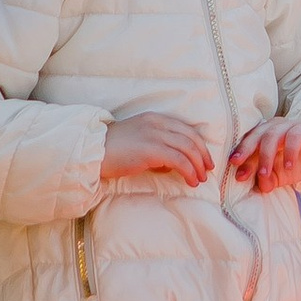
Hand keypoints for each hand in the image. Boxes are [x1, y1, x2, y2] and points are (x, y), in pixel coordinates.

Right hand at [100, 110, 215, 187]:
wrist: (93, 152)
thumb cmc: (114, 151)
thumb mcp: (139, 140)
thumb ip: (157, 146)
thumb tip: (172, 164)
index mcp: (155, 118)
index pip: (186, 129)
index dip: (200, 145)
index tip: (205, 159)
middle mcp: (158, 123)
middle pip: (191, 138)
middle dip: (203, 156)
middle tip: (207, 170)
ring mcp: (155, 135)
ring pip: (188, 149)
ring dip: (197, 166)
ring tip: (199, 180)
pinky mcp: (151, 150)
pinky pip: (179, 160)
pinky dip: (189, 171)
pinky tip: (190, 181)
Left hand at [228, 116, 300, 191]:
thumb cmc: (299, 163)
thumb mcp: (281, 176)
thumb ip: (269, 180)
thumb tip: (260, 187)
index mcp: (265, 134)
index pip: (249, 143)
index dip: (241, 157)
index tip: (237, 175)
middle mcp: (275, 127)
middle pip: (256, 134)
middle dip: (246, 150)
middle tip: (239, 166)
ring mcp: (291, 125)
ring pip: (272, 135)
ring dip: (266, 156)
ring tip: (264, 174)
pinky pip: (295, 136)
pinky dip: (289, 151)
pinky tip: (289, 166)